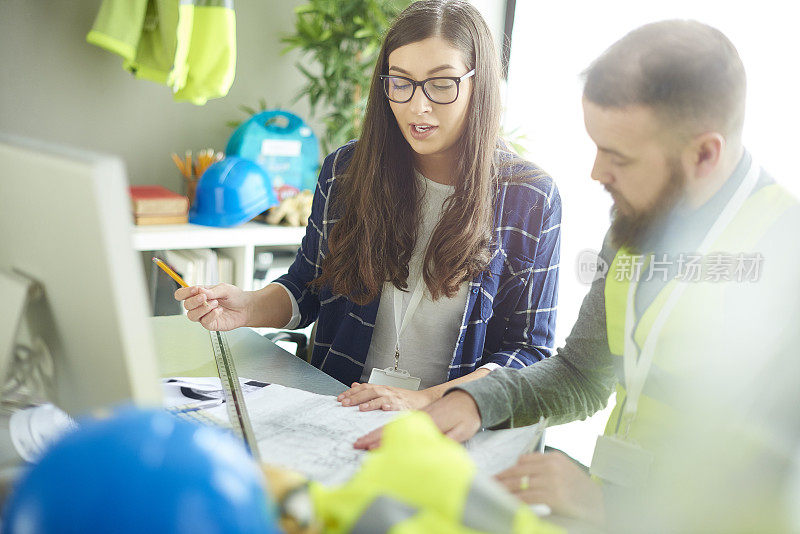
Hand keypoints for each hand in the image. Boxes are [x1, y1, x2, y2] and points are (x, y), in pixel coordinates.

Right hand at [174, 283, 250, 330]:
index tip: (195, 290)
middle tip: (205, 297)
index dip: (185, 292)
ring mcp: (203, 316)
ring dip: (203, 309)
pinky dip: (211, 315)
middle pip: (186, 305)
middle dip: (194, 301)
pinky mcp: (210, 324)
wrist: (246, 308)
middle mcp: (199, 305)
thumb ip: (212, 291)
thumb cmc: (235, 297)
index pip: (182, 294)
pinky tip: (219, 311)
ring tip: (215, 303)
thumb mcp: (225, 289)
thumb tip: (200, 291)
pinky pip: (204, 322)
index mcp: (199, 294)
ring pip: (191, 315)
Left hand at [337, 382, 433, 411]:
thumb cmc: (402, 398)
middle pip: (369, 392)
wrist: (422, 399)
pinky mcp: (403, 406)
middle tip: (345, 404)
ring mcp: (394, 398)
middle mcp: (386, 391)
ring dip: (370, 403)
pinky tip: (385, 409)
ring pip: (381, 398)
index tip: (340, 398)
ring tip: (361, 408)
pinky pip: (396, 406)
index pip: (363, 388)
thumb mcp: (384, 391)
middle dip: (356, 397)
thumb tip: (354, 385)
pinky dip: (390, 406)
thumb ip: (369, 389)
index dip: (351, 392)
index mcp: (380, 388)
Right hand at [354, 390, 480, 449]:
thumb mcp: (463, 431)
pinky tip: (379, 427)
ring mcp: (418, 415)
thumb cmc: (468, 415)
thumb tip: (434, 449)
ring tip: (363, 438)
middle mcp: (419, 417)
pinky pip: (398, 419)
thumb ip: (448, 439)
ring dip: (376, 430)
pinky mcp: (420, 415)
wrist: (470, 397)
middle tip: (358, 444)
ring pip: (392, 422)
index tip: (371, 448)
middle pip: (391, 427)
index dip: (384, 441)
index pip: (401, 434)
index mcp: (428, 422)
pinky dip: (385, 423)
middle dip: (373, 437)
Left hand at [495, 451, 604, 524]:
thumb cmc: (579, 490)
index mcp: (553, 458)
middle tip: (490, 485)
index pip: (523, 460)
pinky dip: (515, 500)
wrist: (599, 505)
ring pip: (519, 484)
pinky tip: (508, 502)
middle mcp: (551, 466)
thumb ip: (544, 468)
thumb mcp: (564, 471)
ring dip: (504, 489)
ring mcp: (552, 480)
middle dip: (502, 478)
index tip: (498, 476)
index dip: (508, 469)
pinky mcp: (553, 496)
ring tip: (494, 494)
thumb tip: (519, 469)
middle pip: (518, 471)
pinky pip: (527, 497)